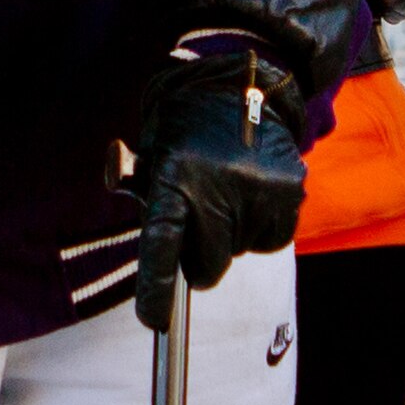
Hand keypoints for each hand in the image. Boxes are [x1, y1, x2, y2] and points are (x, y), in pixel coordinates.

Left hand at [132, 38, 304, 332]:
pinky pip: (270, 240)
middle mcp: (218, 186)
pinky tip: (251, 195)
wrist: (246, 85)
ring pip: (238, 252)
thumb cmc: (188, 127)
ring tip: (227, 194)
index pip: (162, 244)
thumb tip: (115, 174)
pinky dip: (259, 228)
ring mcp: (259, 191)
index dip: (156, 287)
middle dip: (199, 257)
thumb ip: (127, 174)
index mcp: (177, 176)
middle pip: (207, 264)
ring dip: (230, 236)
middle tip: (198, 222)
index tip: (153, 319)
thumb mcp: (152, 148)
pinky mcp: (290, 193)